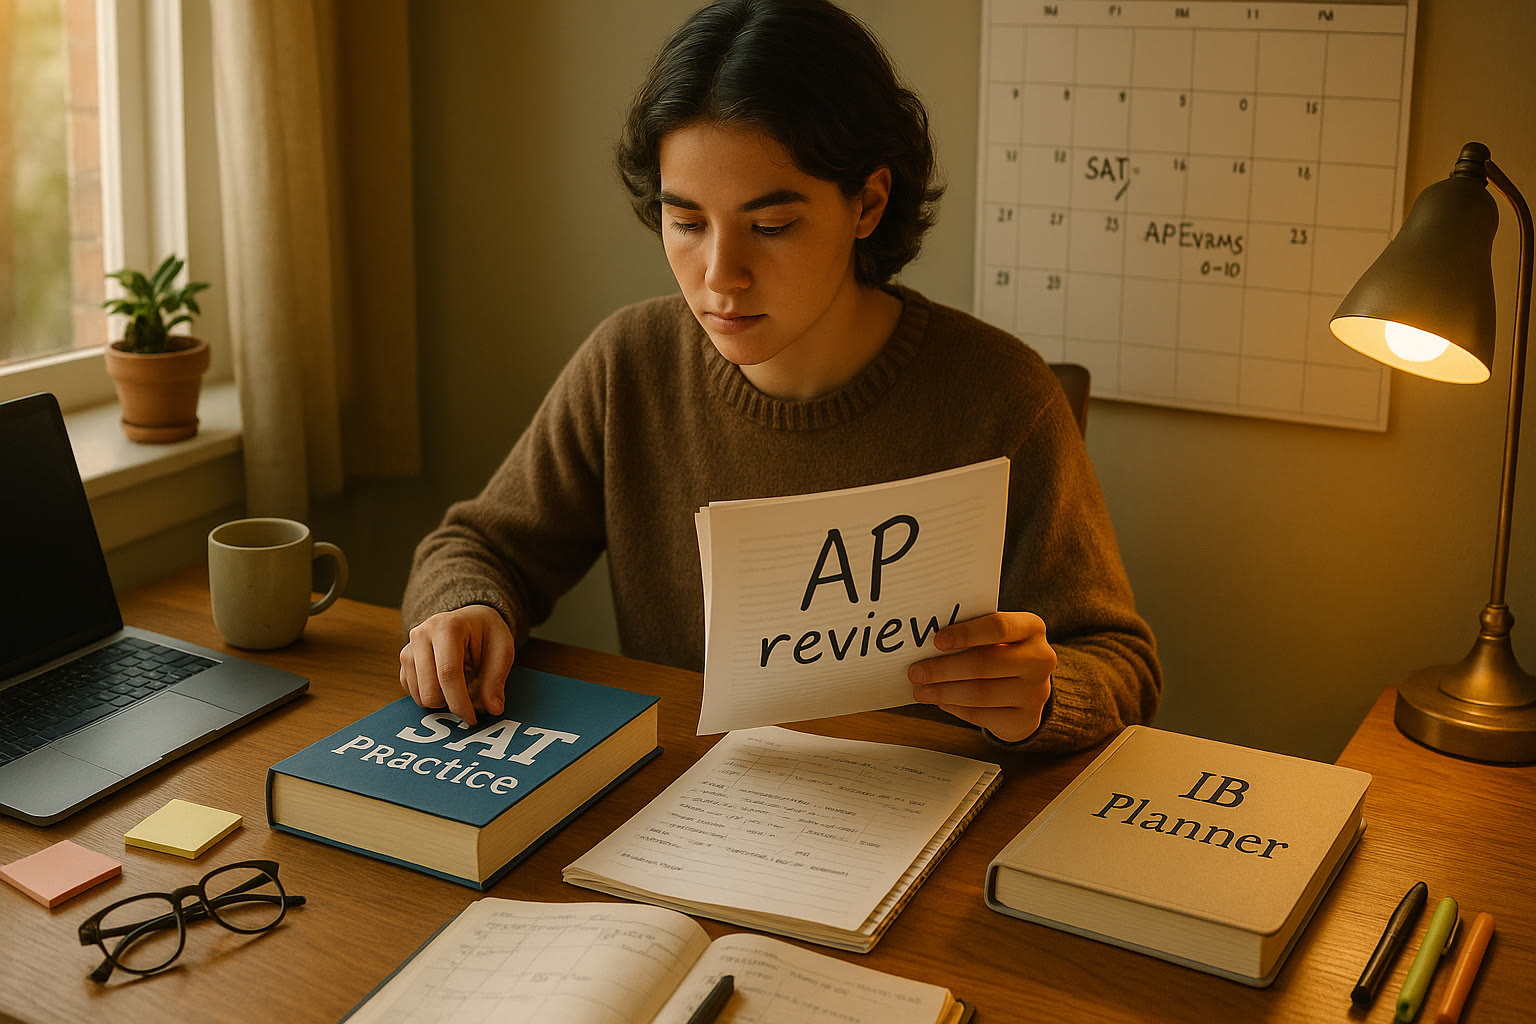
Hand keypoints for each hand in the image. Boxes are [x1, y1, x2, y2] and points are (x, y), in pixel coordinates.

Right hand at [399, 605, 515, 725]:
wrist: (470, 618)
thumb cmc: (487, 633)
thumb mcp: (503, 649)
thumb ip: (496, 679)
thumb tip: (493, 709)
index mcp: (447, 627)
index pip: (448, 673)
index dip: (460, 702)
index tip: (472, 719)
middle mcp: (421, 634)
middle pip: (429, 688)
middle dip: (450, 705)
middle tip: (469, 705)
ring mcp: (409, 647)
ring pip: (418, 694)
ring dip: (440, 701)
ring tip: (459, 688)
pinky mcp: (404, 660)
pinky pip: (411, 691)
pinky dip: (429, 696)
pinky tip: (445, 686)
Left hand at [906, 611, 1055, 742]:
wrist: (1029, 688)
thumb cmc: (1003, 653)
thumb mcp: (995, 637)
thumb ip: (971, 635)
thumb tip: (925, 645)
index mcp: (1032, 628)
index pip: (998, 627)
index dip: (966, 634)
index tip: (937, 641)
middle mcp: (1040, 659)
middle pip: (985, 664)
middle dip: (944, 669)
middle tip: (915, 672)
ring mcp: (1036, 692)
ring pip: (980, 693)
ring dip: (944, 692)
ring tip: (921, 690)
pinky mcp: (1026, 719)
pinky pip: (982, 715)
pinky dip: (955, 708)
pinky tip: (941, 701)